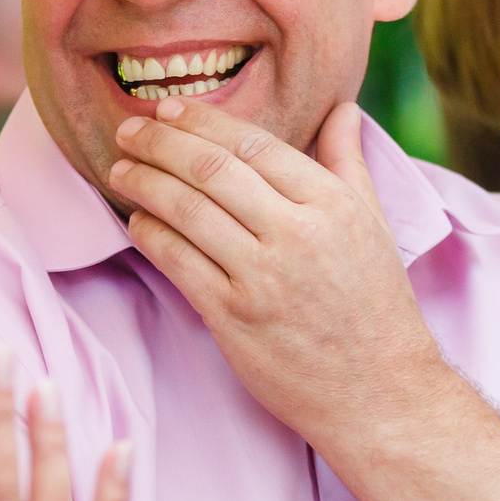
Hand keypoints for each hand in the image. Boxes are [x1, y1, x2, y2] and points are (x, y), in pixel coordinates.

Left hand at [106, 97, 444, 442]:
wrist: (378, 391)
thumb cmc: (376, 306)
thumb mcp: (373, 225)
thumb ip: (349, 163)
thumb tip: (343, 109)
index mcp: (331, 203)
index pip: (252, 143)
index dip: (201, 121)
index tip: (169, 109)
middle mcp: (296, 233)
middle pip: (211, 169)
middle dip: (161, 142)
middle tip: (129, 130)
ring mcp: (262, 277)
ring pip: (187, 210)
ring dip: (144, 183)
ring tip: (121, 169)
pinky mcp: (233, 317)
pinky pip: (178, 262)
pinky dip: (150, 234)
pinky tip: (136, 220)